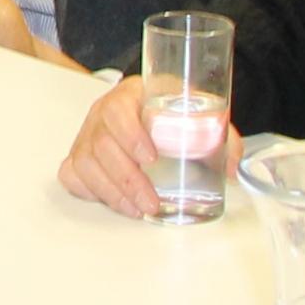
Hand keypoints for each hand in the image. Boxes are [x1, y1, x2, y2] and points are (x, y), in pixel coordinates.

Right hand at [56, 69, 241, 219]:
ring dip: (112, 191)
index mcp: (130, 95)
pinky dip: (90, 191)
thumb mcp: (197, 110)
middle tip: (150, 201)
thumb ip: (218, 133)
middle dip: (127, 179)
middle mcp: (102, 112)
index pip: (118, 110)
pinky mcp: (79, 155)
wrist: (146, 106)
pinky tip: (116, 201)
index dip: (130, 134)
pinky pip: (72, 174)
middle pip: (101, 144)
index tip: (151, 157)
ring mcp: (87, 134)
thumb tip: (232, 168)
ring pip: (85, 163)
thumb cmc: (169, 109)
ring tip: (137, 209)